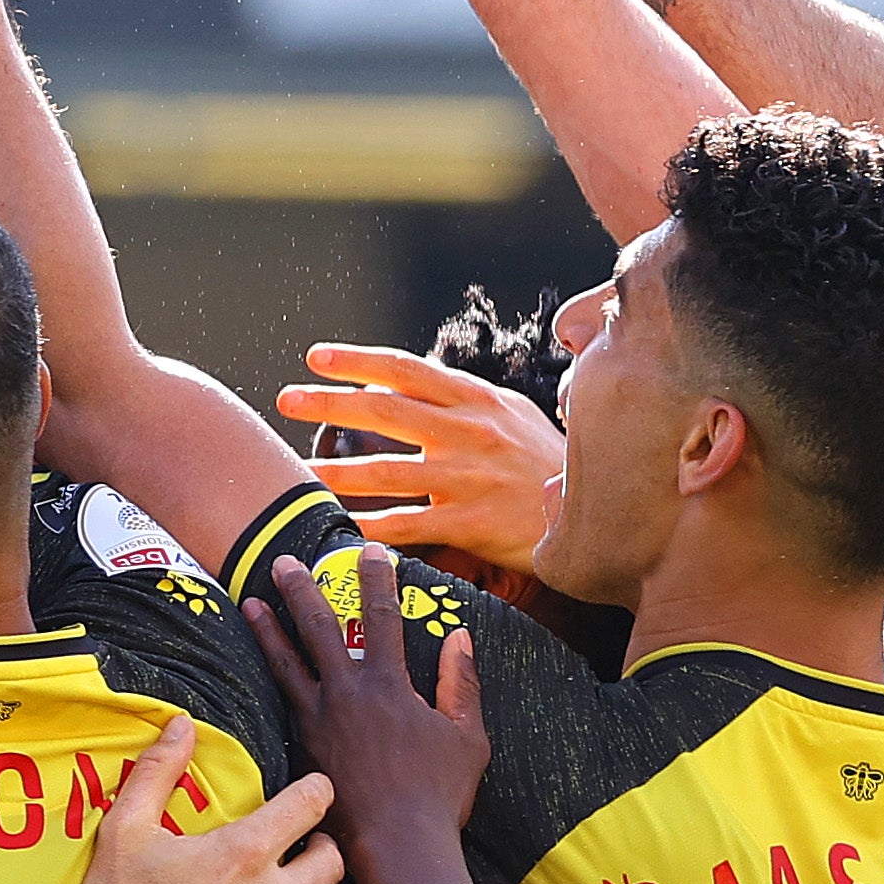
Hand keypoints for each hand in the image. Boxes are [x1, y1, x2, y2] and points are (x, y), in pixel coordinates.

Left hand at [247, 537, 493, 846]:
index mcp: (389, 686)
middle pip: (317, 628)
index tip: (371, 551)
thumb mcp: (467, 738)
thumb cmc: (438, 797)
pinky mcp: (301, 746)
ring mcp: (318, 721)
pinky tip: (259, 669)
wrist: (396, 848)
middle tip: (283, 561)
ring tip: (249, 600)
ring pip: (286, 662)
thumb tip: (462, 637)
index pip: (383, 617)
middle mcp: (346, 695)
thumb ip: (463, 683)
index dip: (377, 580)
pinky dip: (270, 679)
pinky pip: (283, 702)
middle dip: (300, 590)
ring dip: (267, 628)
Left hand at [276, 344, 561, 575]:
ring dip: (336, 470)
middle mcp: (467, 432)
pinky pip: (407, 525)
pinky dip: (369, 525)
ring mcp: (467, 478)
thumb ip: (465, 399)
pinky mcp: (471, 523)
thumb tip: (416, 383)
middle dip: (328, 403)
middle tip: (286, 398)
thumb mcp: (513, 414)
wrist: (597, 512)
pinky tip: (340, 525)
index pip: (405, 369)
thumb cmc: (549, 462)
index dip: (357, 360)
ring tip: (298, 470)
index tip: (315, 357)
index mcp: (475, 400)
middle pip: (384, 410)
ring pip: (386, 470)